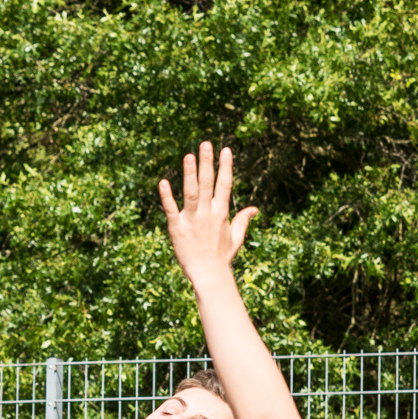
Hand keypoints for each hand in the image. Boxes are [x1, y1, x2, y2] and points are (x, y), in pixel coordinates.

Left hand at [158, 142, 258, 282]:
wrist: (208, 274)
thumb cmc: (221, 256)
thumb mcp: (236, 237)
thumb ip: (243, 220)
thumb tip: (254, 209)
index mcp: (221, 212)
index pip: (224, 184)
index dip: (225, 166)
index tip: (225, 149)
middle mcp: (207, 213)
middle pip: (207, 183)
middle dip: (207, 163)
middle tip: (205, 143)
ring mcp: (191, 219)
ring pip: (190, 193)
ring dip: (189, 174)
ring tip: (188, 156)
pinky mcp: (176, 228)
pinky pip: (170, 209)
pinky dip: (166, 196)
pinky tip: (163, 182)